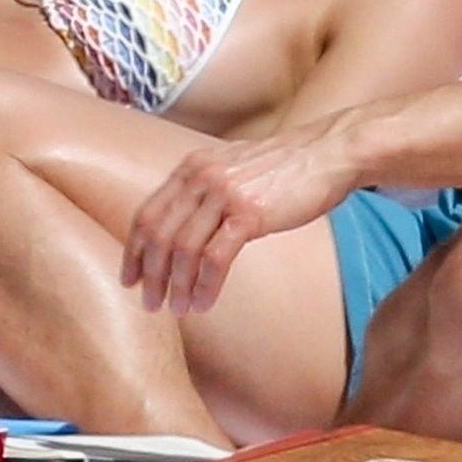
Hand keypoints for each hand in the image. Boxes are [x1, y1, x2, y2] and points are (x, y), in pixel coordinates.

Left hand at [122, 123, 357, 315]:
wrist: (330, 152)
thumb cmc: (288, 165)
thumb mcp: (234, 166)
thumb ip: (206, 187)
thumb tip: (185, 222)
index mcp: (193, 167)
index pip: (147, 214)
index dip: (134, 251)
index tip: (130, 278)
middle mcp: (202, 177)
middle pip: (159, 235)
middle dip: (150, 275)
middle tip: (149, 303)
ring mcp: (225, 194)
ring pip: (183, 250)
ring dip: (176, 286)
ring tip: (178, 309)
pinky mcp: (249, 213)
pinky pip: (214, 258)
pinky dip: (204, 285)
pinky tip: (204, 302)